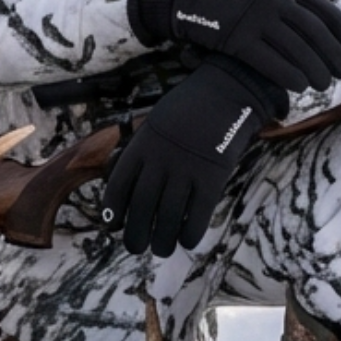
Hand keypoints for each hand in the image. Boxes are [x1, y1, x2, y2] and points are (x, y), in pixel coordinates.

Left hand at [100, 57, 282, 258]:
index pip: (118, 185)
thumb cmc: (190, 108)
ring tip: (160, 249)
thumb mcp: (155, 123)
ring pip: (167, 217)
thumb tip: (129, 181)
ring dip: (162, 240)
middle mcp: (159, 161)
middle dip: (135, 234)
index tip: (112, 226)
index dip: (113, 211)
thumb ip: (142, 150)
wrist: (227, 91)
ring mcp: (186, 170)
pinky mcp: (212, 178)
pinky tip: (187, 241)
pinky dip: (190, 234)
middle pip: (141, 208)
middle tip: (136, 248)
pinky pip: (197, 216)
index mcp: (142, 146)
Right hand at [129, 0, 340, 95]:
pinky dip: (288, 75)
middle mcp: (273, 0)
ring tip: (324, 85)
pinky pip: (269, 61)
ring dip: (314, 69)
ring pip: (295, 48)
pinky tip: (299, 87)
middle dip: (333, 54)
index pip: (322, 8)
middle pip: (314, 31)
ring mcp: (255, 19)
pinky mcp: (237, 38)